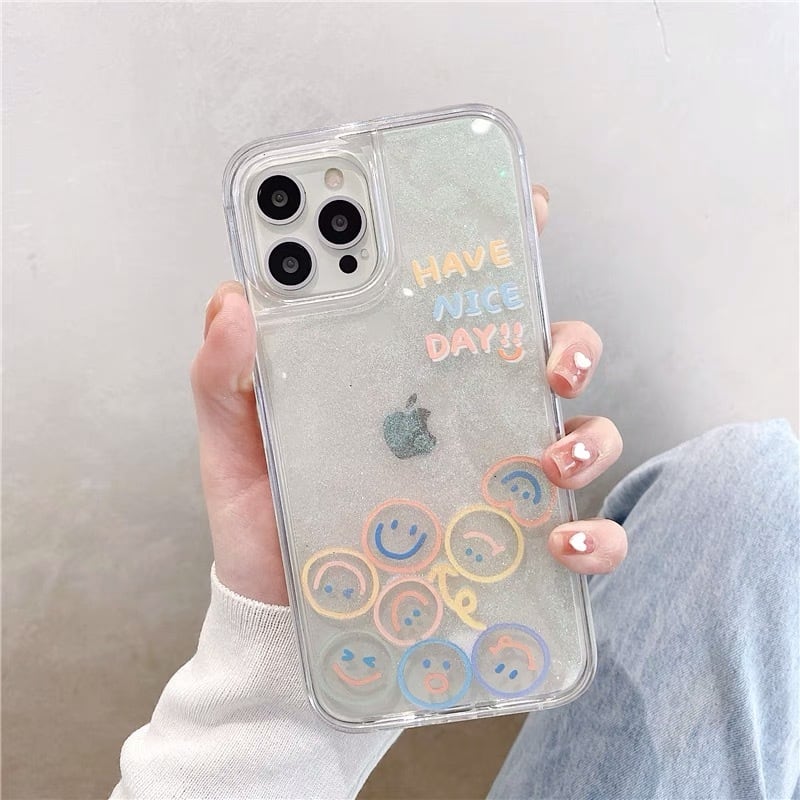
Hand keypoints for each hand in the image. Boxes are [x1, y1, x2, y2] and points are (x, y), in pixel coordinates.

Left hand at [190, 186, 625, 604]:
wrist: (282, 607)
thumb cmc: (267, 513)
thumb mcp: (236, 437)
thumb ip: (226, 373)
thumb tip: (235, 302)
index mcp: (408, 374)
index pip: (464, 299)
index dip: (503, 245)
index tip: (525, 208)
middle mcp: (463, 416)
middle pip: (544, 355)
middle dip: (570, 343)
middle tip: (551, 363)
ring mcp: (493, 477)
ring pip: (581, 434)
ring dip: (589, 438)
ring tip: (552, 461)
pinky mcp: (507, 545)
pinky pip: (579, 534)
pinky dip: (593, 537)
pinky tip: (562, 543)